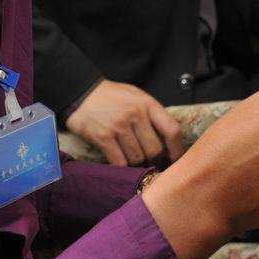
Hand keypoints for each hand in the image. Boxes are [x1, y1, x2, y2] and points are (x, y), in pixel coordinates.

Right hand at [65, 80, 184, 165]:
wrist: (80, 92)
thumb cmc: (111, 96)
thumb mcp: (135, 96)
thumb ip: (151, 114)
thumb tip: (168, 139)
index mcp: (147, 103)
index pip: (172, 130)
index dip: (178, 150)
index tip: (177, 159)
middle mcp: (135, 114)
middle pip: (154, 150)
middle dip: (153, 160)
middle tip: (148, 162)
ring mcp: (118, 126)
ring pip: (137, 158)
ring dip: (136, 164)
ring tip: (131, 159)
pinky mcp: (103, 137)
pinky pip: (119, 162)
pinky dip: (121, 167)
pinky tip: (119, 162)